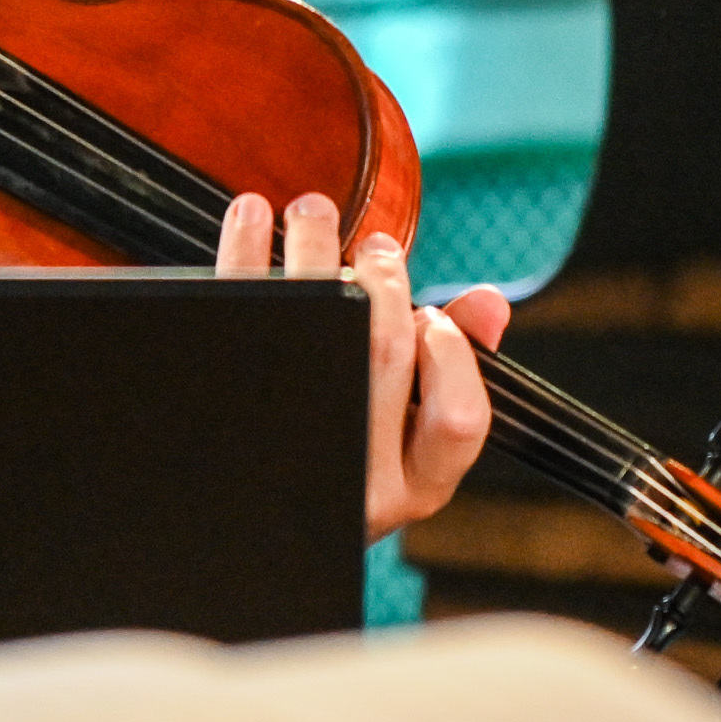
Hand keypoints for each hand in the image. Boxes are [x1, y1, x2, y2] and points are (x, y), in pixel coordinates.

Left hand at [218, 192, 511, 542]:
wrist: (240, 509)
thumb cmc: (343, 456)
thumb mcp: (408, 439)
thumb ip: (452, 370)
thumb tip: (488, 304)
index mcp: (415, 483)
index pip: (460, 418)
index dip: (452, 352)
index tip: (429, 311)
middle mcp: (360, 477)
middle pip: (383, 353)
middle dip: (383, 280)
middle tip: (376, 244)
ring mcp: (296, 449)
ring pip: (317, 332)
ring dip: (316, 250)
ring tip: (313, 212)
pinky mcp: (232, 413)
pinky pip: (244, 322)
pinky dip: (244, 253)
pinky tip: (250, 218)